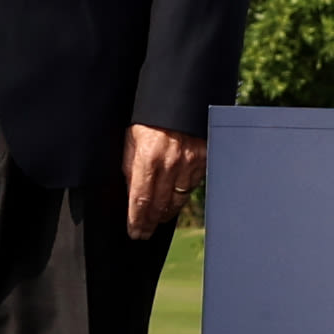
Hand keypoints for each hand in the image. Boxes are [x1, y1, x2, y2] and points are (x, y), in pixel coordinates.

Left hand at [123, 123, 206, 242]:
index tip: (134, 232)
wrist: (178, 100)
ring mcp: (190, 163)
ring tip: (158, 220)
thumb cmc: (150, 118)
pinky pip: (192, 186)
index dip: (137, 221)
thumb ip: (130, 167)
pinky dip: (182, 195)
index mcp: (148, 158)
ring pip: (178, 200)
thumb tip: (130, 193)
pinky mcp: (203, 160)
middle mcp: (170, 164)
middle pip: (160, 205)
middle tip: (144, 233)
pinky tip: (174, 200)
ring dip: (166, 213)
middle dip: (150, 223)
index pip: (141, 200)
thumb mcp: (131, 139)